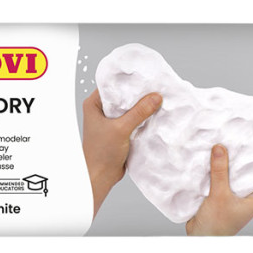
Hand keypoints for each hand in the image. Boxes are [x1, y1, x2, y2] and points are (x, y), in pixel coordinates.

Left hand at [82, 88, 162, 216]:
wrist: (100, 176)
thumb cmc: (101, 153)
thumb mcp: (121, 129)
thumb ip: (139, 113)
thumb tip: (155, 97)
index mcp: (94, 104)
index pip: (112, 85)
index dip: (127, 80)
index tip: (145, 76)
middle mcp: (101, 110)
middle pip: (122, 96)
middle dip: (138, 94)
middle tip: (155, 87)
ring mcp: (111, 121)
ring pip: (129, 109)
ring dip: (142, 107)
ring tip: (158, 99)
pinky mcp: (120, 131)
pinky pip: (133, 120)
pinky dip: (142, 119)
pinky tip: (154, 116)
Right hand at [186, 144, 252, 235]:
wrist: (200, 240)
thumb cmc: (217, 225)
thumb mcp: (219, 195)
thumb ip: (220, 172)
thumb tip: (220, 149)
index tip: (249, 143)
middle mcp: (247, 198)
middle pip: (244, 173)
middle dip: (236, 160)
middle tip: (231, 141)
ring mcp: (233, 198)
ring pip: (230, 177)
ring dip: (223, 166)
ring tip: (219, 147)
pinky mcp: (220, 198)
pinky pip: (219, 182)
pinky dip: (214, 173)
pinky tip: (208, 162)